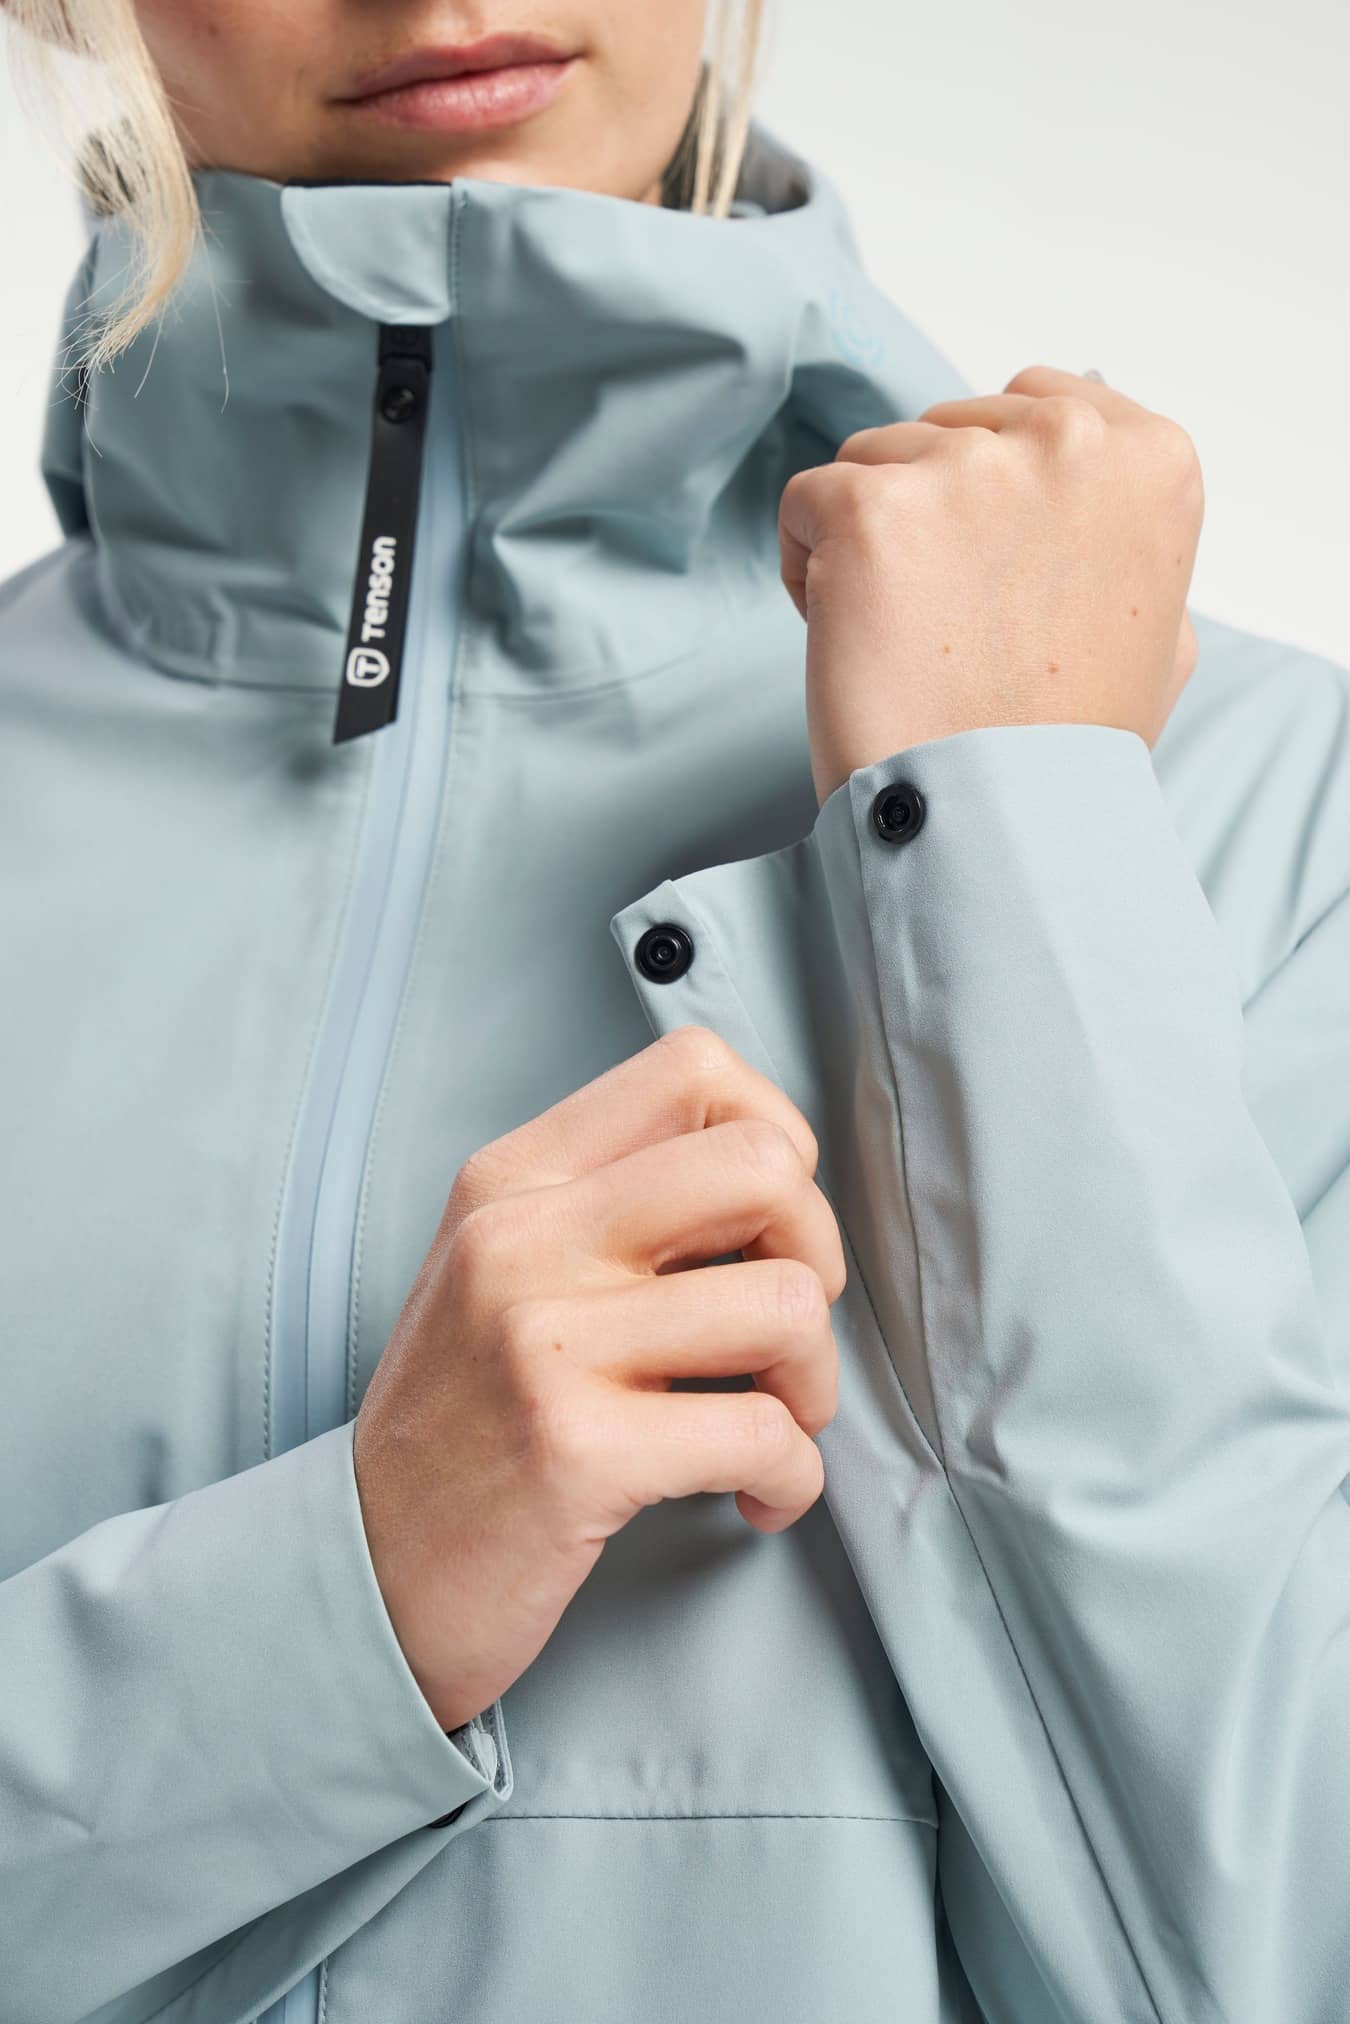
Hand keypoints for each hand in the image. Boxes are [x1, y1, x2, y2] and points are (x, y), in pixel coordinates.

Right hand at [352, 1028, 845, 1733]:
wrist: (360, 1571)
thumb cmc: (459, 1426)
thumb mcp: (505, 1272)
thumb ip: (617, 1209)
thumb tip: (779, 1184)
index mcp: (516, 1178)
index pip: (694, 1070)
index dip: (775, 1142)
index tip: (766, 1229)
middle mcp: (525, 1237)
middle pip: (765, 1169)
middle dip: (817, 1257)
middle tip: (781, 1335)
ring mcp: (544, 1340)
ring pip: (786, 1305)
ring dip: (813, 1386)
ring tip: (771, 1423)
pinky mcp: (574, 1450)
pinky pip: (763, 1435)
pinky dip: (791, 1479)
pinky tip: (753, 1497)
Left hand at [778, 364, 1204, 805]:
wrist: (1003, 819)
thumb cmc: (1072, 745)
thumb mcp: (1162, 636)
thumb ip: (1127, 541)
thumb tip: (1090, 503)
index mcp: (1150, 460)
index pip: (1035, 403)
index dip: (994, 490)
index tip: (993, 571)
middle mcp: (1068, 442)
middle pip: (948, 429)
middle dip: (930, 514)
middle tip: (947, 624)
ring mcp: (966, 471)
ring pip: (873, 461)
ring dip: (868, 542)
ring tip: (901, 638)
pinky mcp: (872, 511)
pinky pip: (804, 502)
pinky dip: (807, 569)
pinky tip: (849, 638)